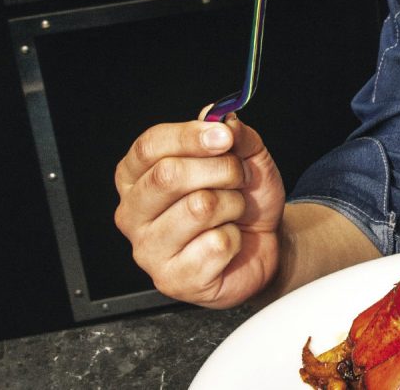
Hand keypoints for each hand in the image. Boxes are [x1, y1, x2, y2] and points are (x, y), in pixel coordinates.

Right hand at [114, 116, 285, 308]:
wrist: (266, 241)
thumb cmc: (244, 197)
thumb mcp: (246, 155)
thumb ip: (234, 133)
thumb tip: (220, 118)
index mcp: (138, 177)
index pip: (148, 146)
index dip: (189, 136)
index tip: (224, 136)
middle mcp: (134, 213)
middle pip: (168, 175)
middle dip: (220, 169)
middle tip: (239, 176)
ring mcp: (148, 251)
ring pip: (199, 207)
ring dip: (233, 203)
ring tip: (234, 210)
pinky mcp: (172, 280)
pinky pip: (216, 244)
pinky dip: (236, 237)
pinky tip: (229, 241)